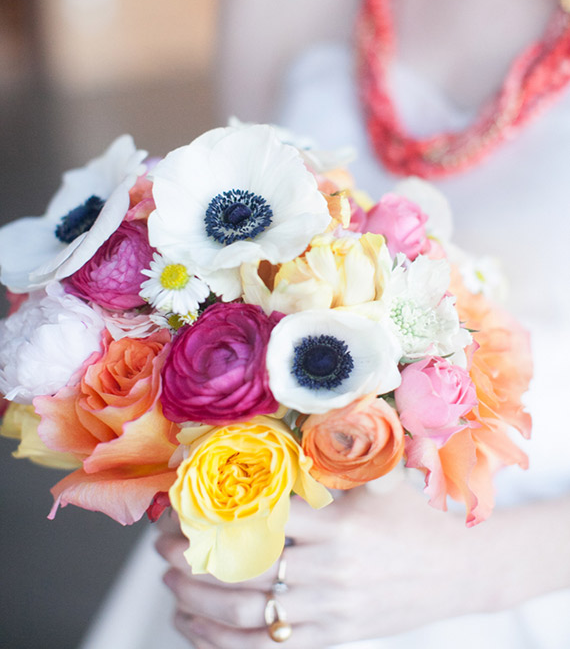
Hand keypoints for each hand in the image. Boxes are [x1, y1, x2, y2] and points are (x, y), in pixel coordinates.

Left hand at [155, 482, 499, 647]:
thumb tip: (327, 403)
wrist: (458, 572)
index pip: (261, 518)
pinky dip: (222, 643)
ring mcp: (329, 611)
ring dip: (198, 601)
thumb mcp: (384, 478)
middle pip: (244, 568)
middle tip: (162, 546)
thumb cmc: (414, 519)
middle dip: (193, 558)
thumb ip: (348, 448)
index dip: (214, 512)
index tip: (183, 505)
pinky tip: (195, 628)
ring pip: (247, 614)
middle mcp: (328, 571)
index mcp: (337, 526)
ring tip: (170, 584)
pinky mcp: (332, 640)